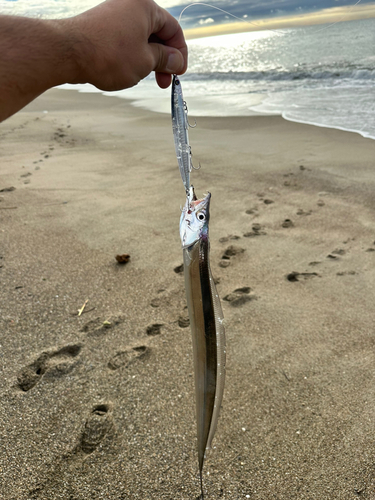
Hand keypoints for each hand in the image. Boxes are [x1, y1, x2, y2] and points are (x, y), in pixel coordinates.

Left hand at [67, 0, 187, 89]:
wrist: (69, 53)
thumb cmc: (109, 55)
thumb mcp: (145, 61)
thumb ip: (164, 59)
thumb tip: (176, 61)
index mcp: (146, 7)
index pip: (173, 29)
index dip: (180, 53)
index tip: (179, 73)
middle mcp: (130, 5)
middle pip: (157, 33)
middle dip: (163, 59)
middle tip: (164, 81)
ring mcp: (114, 14)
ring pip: (141, 39)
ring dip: (148, 60)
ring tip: (145, 78)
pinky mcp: (102, 26)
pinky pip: (125, 40)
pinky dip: (132, 56)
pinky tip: (129, 71)